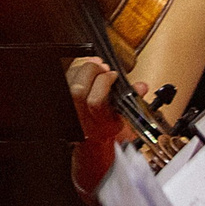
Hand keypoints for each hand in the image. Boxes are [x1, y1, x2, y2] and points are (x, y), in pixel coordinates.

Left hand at [66, 54, 138, 195]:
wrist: (90, 140)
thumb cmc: (106, 130)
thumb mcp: (123, 120)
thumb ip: (133, 101)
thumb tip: (141, 86)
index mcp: (97, 126)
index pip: (95, 102)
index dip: (104, 84)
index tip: (113, 75)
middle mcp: (79, 119)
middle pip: (77, 89)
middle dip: (92, 73)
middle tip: (103, 67)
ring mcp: (69, 110)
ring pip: (69, 84)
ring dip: (83, 69)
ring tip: (96, 65)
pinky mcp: (62, 101)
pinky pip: (65, 80)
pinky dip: (75, 71)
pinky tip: (85, 68)